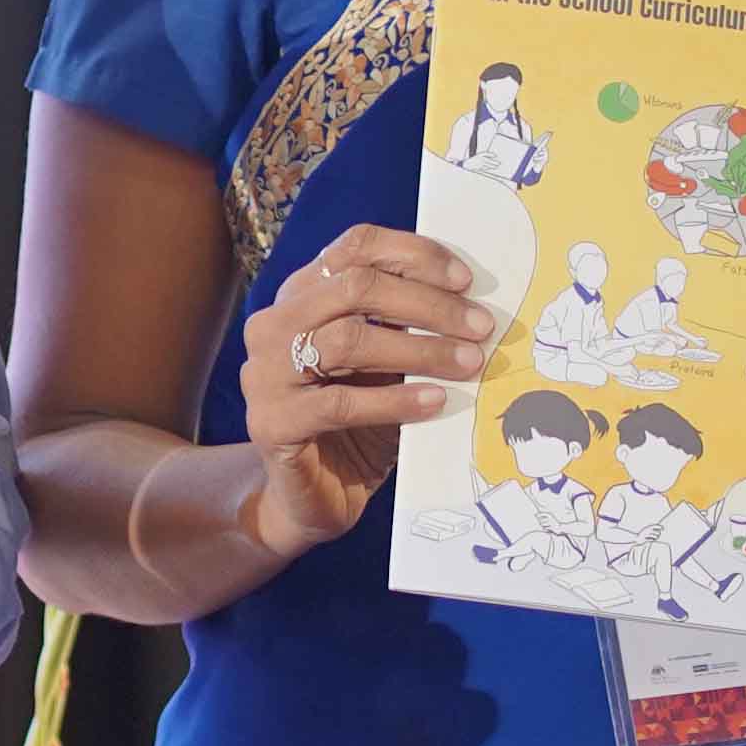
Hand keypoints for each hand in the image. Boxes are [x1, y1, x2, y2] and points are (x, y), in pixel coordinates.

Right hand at [230, 229, 492, 565]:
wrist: (311, 498)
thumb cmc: (358, 425)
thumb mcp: (386, 366)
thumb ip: (408, 328)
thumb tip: (475, 305)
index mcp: (301, 296)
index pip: (354, 247)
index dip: (413, 255)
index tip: (465, 280)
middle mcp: (275, 324)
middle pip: (354, 286)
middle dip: (428, 304)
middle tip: (480, 327)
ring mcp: (265, 372)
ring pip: (348, 340)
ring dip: (420, 349)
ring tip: (469, 364)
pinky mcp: (271, 422)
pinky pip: (340, 403)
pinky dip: (395, 401)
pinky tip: (435, 403)